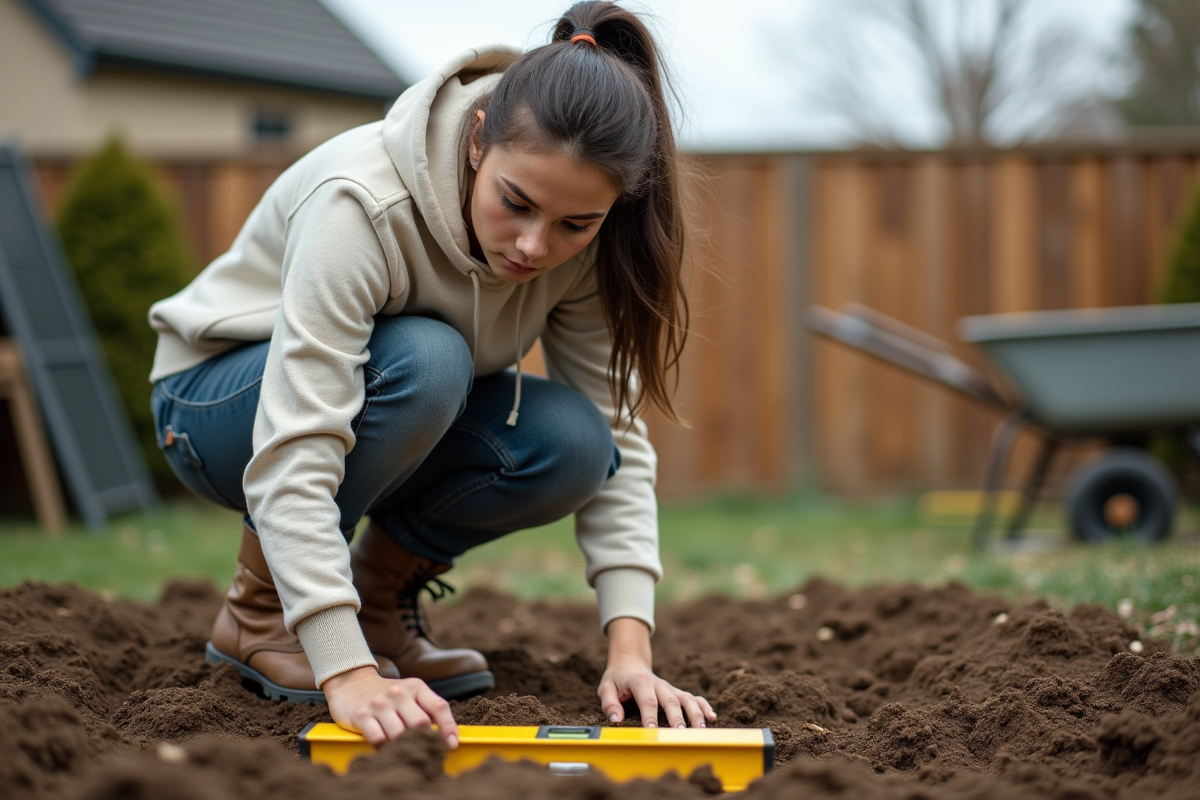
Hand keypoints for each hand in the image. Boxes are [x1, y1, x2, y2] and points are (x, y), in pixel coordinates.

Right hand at [322, 665, 457, 748]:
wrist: (351, 682)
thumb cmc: (388, 695)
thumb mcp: (410, 694)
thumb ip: (427, 709)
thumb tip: (447, 735)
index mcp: (415, 687)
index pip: (438, 706)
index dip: (448, 727)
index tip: (452, 745)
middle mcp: (398, 694)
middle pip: (420, 722)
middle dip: (425, 740)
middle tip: (426, 753)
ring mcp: (379, 704)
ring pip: (399, 733)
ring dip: (404, 747)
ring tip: (407, 754)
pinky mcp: (361, 716)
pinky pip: (377, 738)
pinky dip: (384, 749)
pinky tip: (386, 751)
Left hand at [598, 618, 715, 728]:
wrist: (630, 663)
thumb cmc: (618, 679)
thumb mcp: (606, 687)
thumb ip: (609, 702)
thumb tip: (616, 719)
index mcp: (640, 681)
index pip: (647, 700)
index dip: (650, 716)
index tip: (652, 730)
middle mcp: (658, 684)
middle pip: (670, 700)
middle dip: (676, 717)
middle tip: (680, 733)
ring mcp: (669, 688)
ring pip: (685, 698)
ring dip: (694, 712)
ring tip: (701, 728)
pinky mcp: (675, 692)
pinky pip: (692, 697)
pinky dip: (703, 705)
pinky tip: (712, 717)